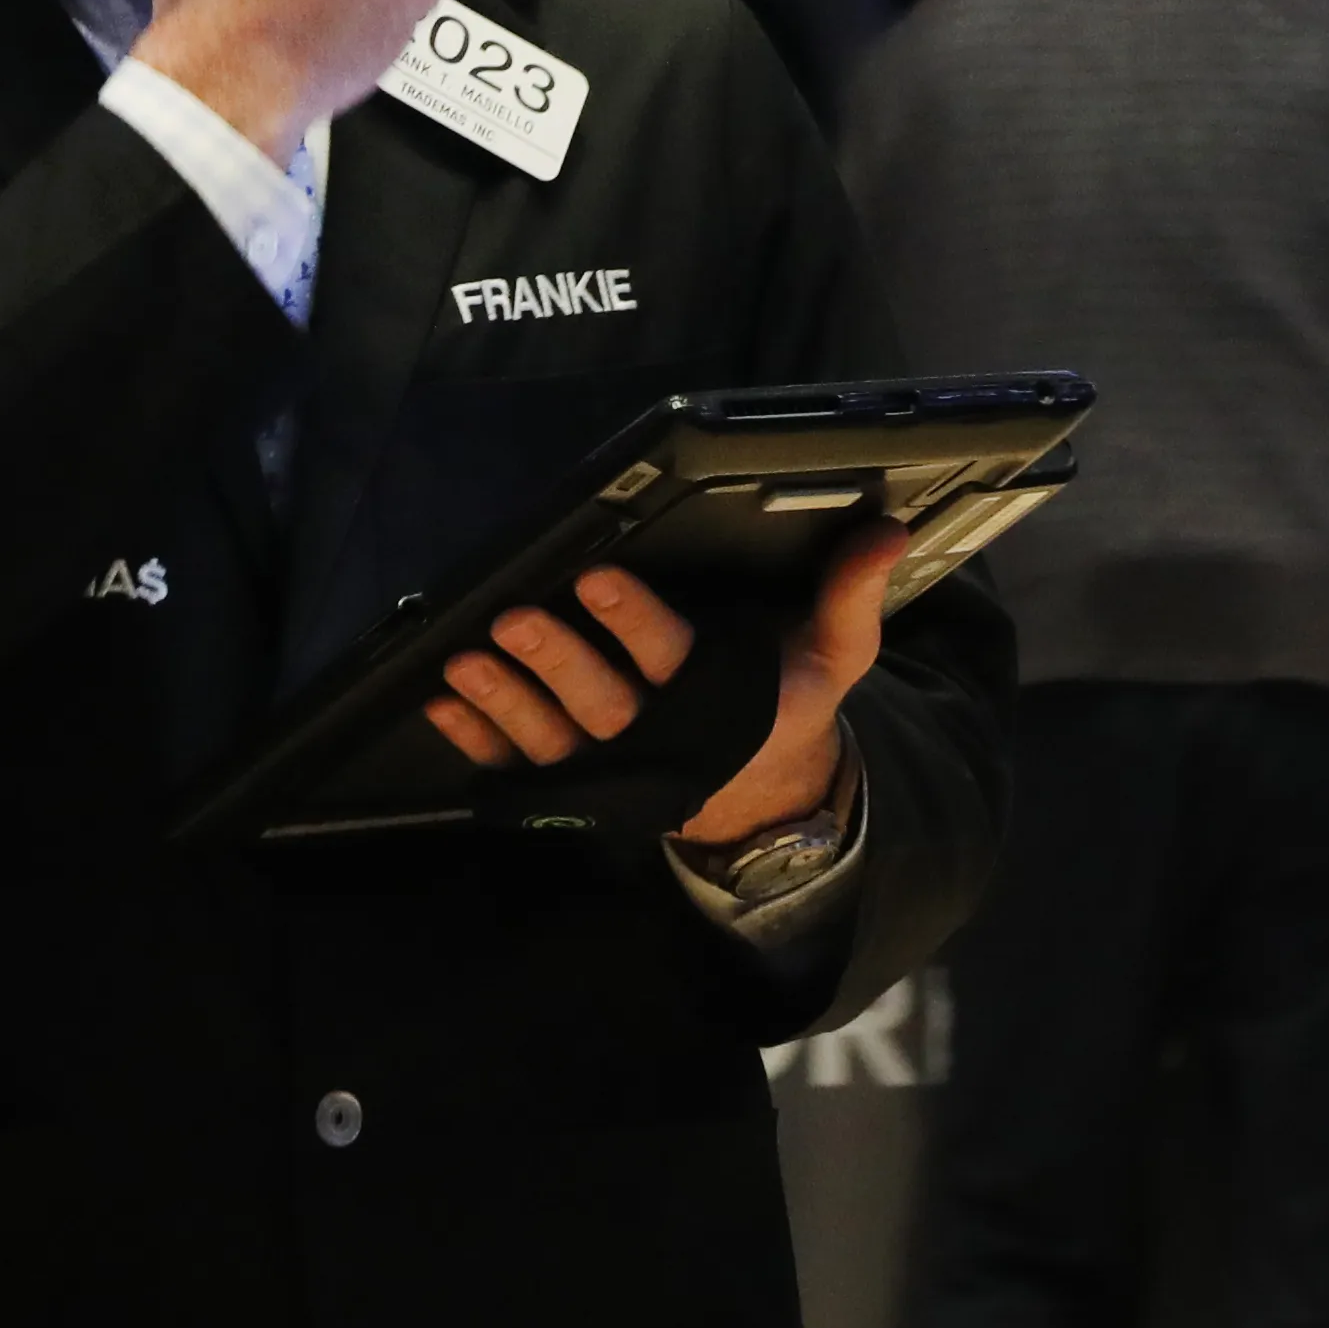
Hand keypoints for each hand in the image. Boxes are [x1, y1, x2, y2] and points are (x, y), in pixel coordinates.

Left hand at [423, 523, 906, 847]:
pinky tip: (443, 705)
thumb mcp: (833, 658)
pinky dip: (479, 740)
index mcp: (719, 701)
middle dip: (556, 662)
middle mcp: (660, 738)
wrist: (764, 799)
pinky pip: (522, 768)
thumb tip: (885, 528)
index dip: (633, 622)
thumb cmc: (786, 704)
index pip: (671, 659)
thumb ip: (851, 597)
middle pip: (601, 704)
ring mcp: (613, 768)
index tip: (598, 579)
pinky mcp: (578, 785)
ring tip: (465, 662)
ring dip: (505, 702)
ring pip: (553, 740)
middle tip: (515, 618)